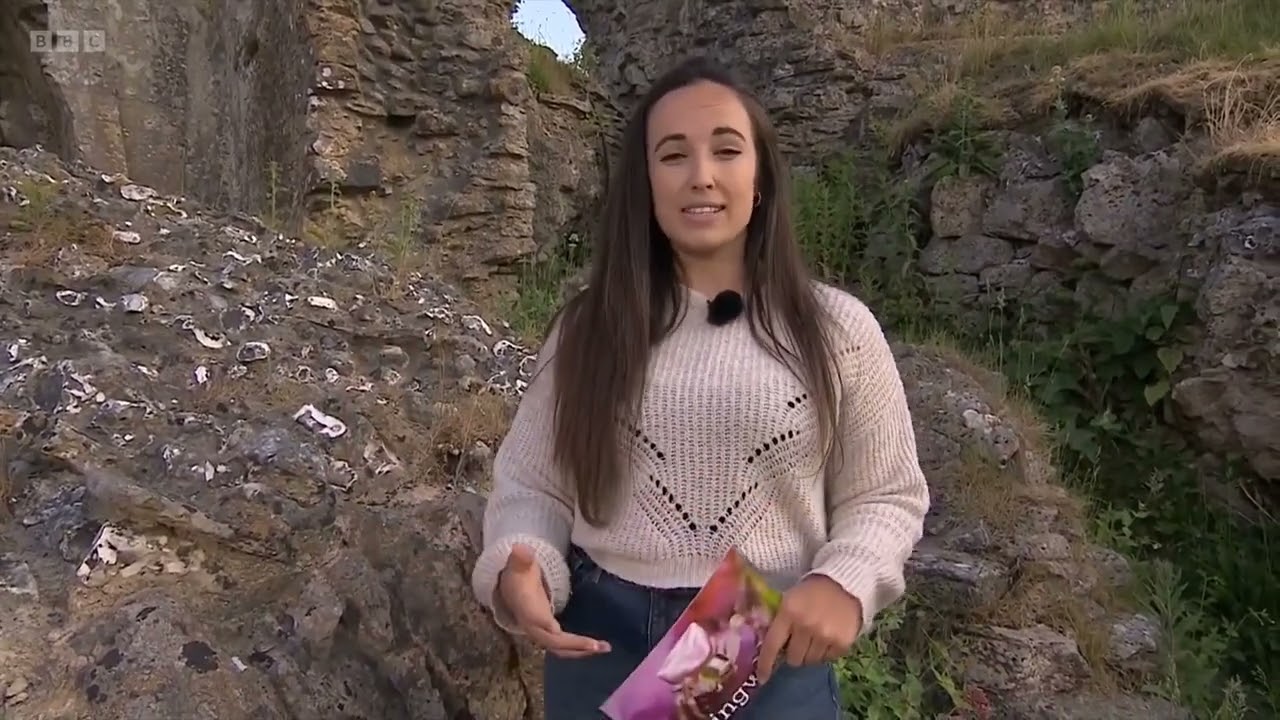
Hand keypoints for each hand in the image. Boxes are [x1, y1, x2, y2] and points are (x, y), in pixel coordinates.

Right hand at [497, 543, 610, 658]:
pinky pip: (564, 647)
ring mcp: (541, 634)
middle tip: (599, 645)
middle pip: (553, 642)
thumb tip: (520, 548)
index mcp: (526, 610)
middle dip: (575, 645)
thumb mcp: (519, 564)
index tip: (558, 630)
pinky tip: (596, 646)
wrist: (512, 588)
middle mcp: (533, 627)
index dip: (546, 626)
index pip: (536, 620)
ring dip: (582, 651)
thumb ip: (521, 558)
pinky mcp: (549, 635)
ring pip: (560, 649)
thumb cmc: (518, 575)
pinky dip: (579, 648)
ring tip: (604, 647)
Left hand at [756, 574, 861, 681]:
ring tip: (814, 639)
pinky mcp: (842, 642)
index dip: (766, 664)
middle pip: (793, 659)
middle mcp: (806, 626)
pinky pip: (829, 659)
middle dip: (793, 655)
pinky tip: (828, 637)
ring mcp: (826, 636)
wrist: (844, 583)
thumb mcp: (789, 600)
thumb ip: (779, 622)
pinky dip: (826, 652)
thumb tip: (769, 650)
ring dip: (810, 654)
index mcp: (788, 613)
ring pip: (811, 661)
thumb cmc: (811, 592)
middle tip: (797, 645)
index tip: (762, 678)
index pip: (772, 645)